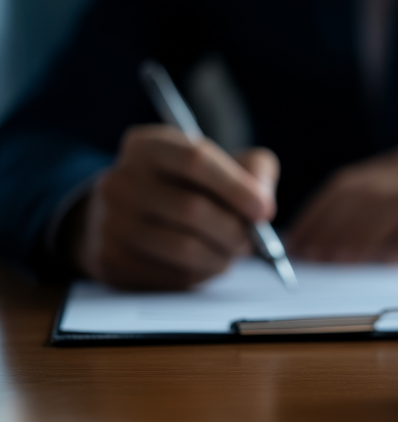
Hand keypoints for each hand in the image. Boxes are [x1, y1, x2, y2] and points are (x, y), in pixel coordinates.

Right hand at [71, 125, 278, 289]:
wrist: (130, 216)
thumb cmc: (189, 186)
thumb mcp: (223, 163)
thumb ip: (255, 170)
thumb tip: (263, 205)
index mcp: (148, 146)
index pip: (195, 160)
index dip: (236, 187)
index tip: (264, 211)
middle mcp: (120, 180)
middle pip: (191, 209)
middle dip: (234, 230)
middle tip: (251, 241)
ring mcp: (109, 222)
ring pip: (183, 248)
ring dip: (221, 256)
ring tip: (231, 252)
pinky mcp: (111, 260)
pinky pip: (170, 275)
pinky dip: (200, 274)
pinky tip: (205, 263)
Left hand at [286, 142, 397, 262]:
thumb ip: (382, 212)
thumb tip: (328, 245)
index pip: (348, 182)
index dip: (319, 211)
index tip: (297, 242)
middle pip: (368, 192)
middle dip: (335, 226)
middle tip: (316, 258)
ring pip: (397, 205)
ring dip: (365, 236)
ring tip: (345, 263)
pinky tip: (393, 264)